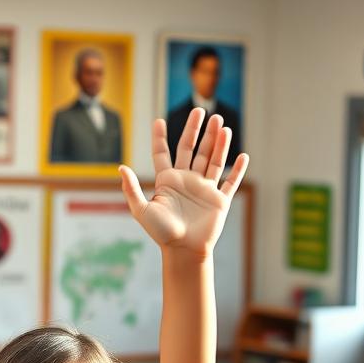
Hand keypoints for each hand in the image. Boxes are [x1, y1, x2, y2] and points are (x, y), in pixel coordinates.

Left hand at [120, 108, 247, 258]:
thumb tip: (121, 167)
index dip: (160, 138)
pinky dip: (238, 170)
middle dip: (197, 130)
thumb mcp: (142, 210)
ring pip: (213, 160)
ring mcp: (204, 190)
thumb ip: (132, 189)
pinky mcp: (219, 201)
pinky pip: (231, 182)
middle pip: (192, 149)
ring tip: (221, 124)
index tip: (159, 121)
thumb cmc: (161, 233)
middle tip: (202, 110)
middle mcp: (187, 181)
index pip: (163, 153)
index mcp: (168, 181)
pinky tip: (243, 155)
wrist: (183, 251)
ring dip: (218, 142)